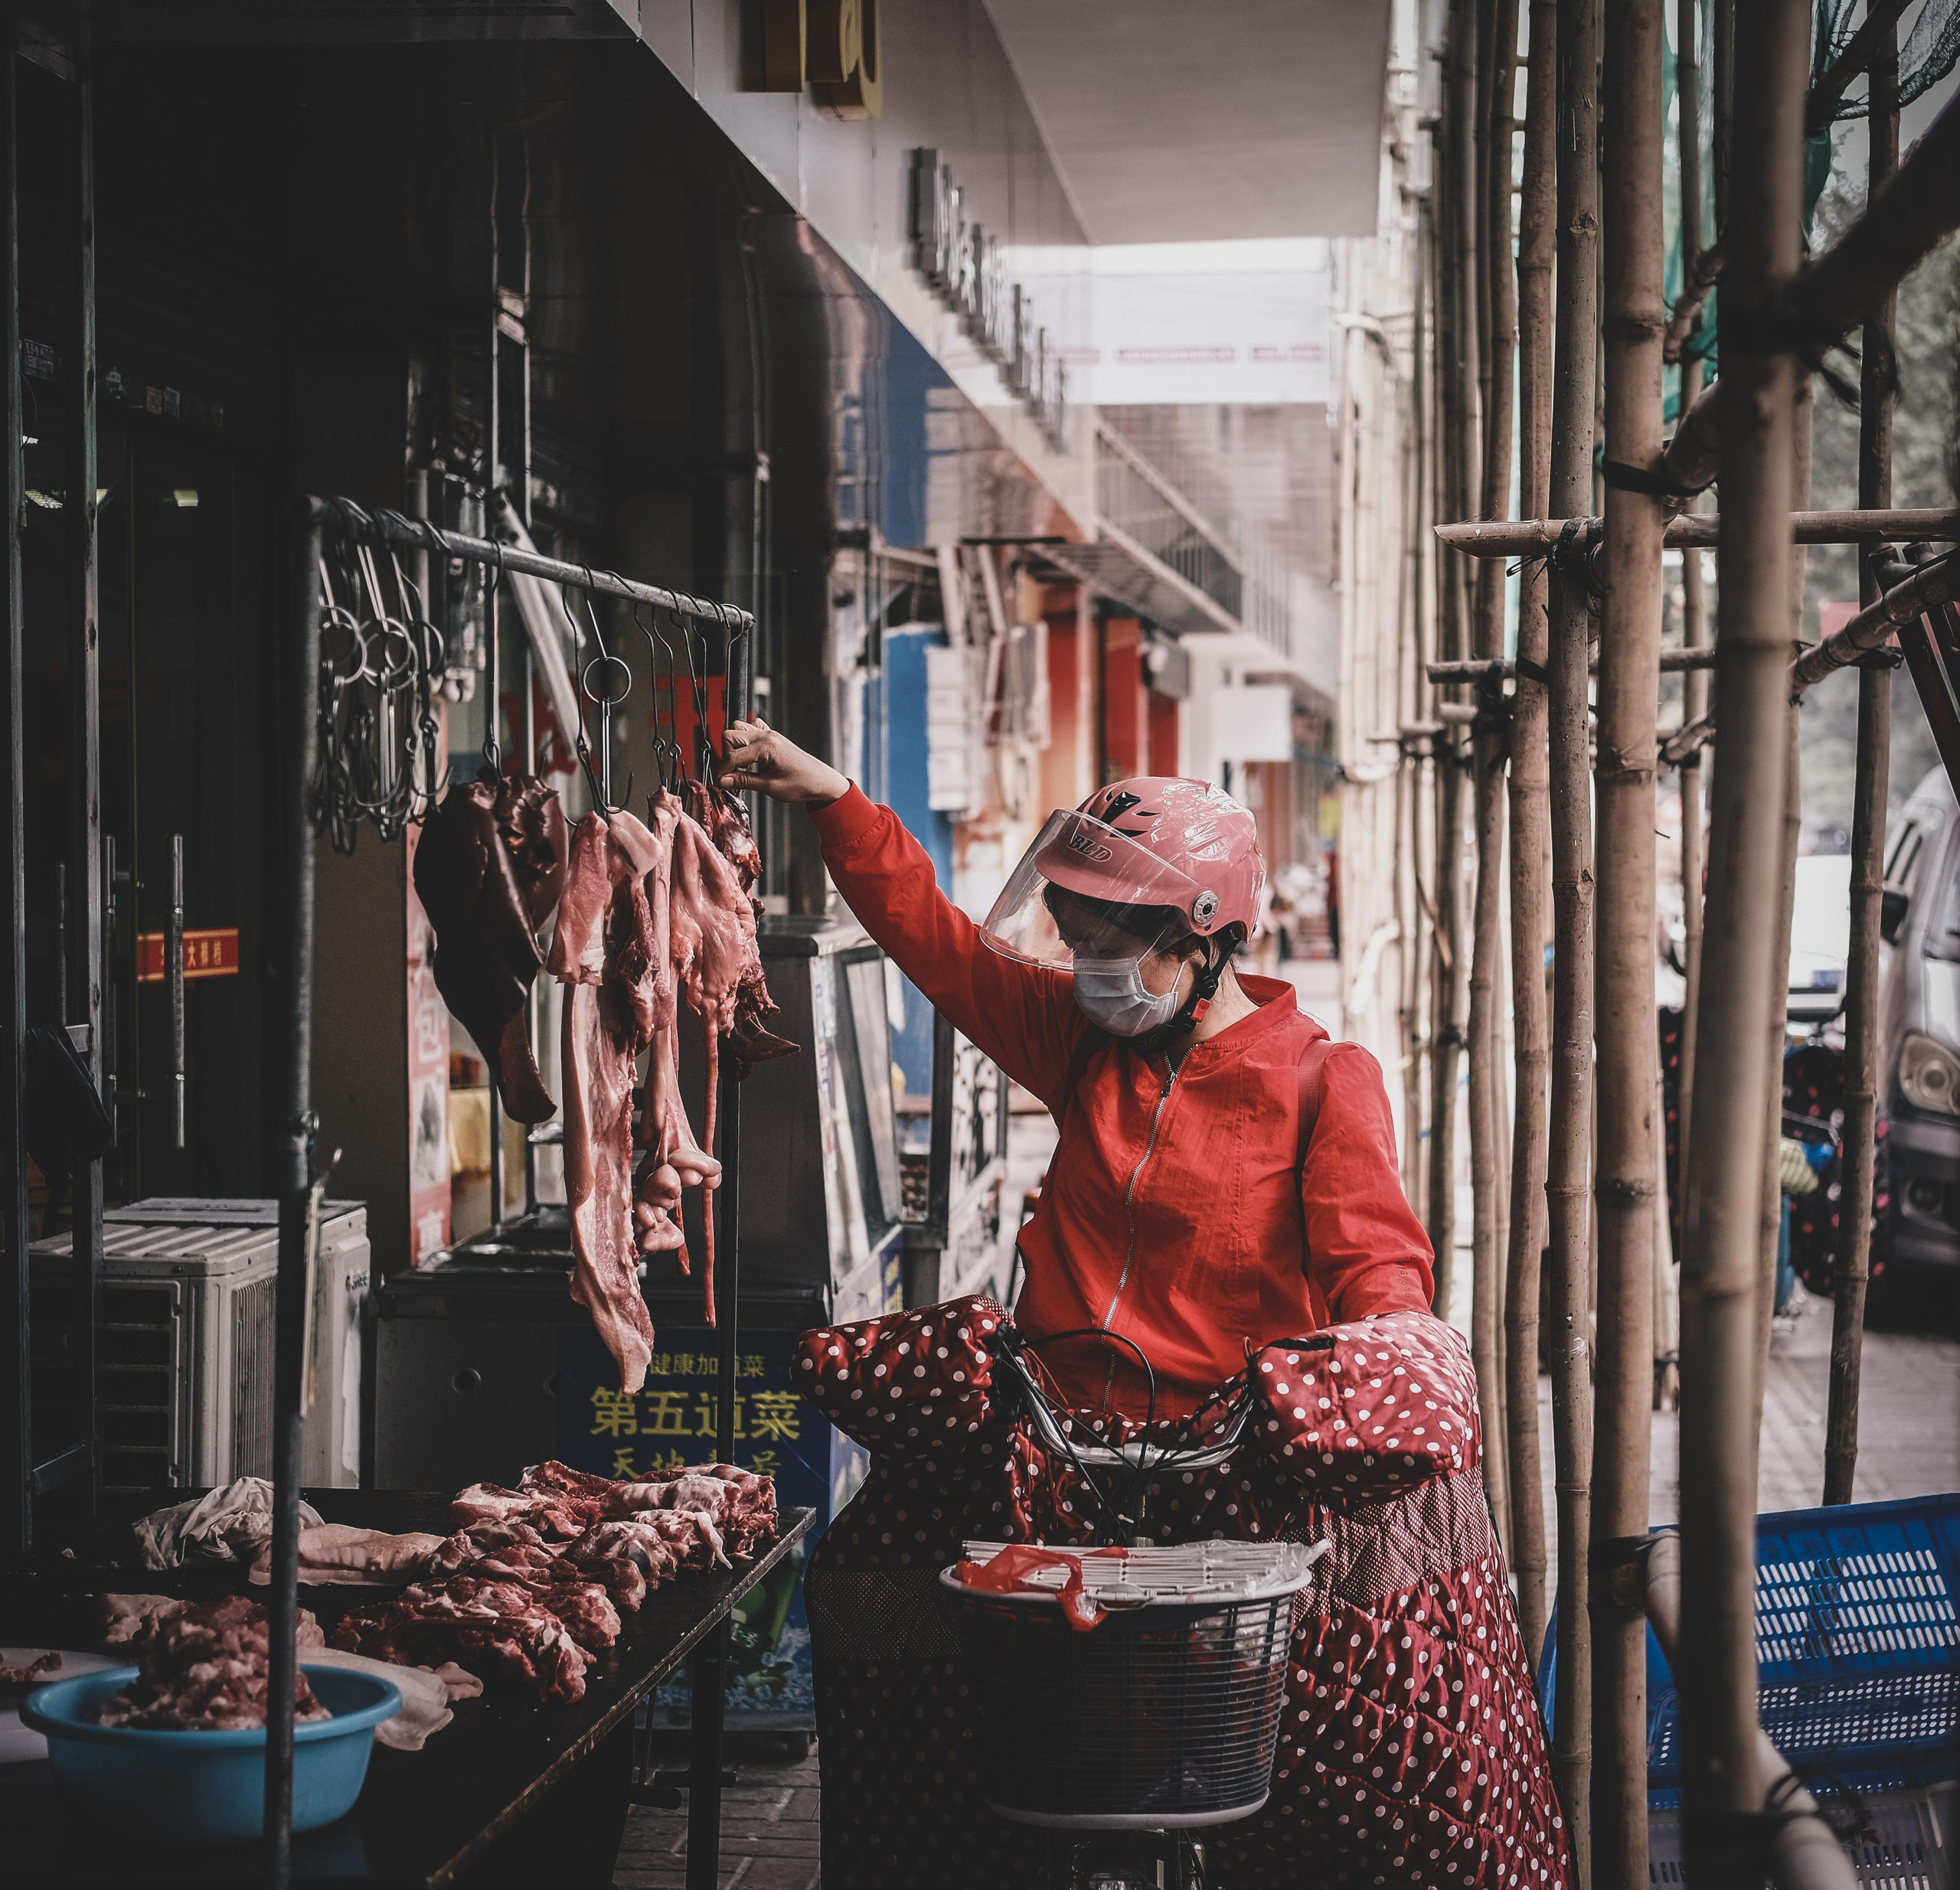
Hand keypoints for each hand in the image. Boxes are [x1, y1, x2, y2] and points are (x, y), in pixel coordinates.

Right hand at [719, 716, 850, 805]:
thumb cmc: (802, 784)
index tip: (720, 783)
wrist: (821, 781)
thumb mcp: (770, 787)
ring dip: (734, 746)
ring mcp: (769, 734)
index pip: (732, 756)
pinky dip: (745, 739)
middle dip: (726, 756)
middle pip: (730, 735)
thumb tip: (723, 780)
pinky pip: (752, 728)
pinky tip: (749, 755)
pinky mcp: (772, 736)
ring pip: (738, 728)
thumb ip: (744, 781)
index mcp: (766, 747)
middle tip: (731, 774)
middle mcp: (766, 735)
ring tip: (740, 765)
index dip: (723, 771)